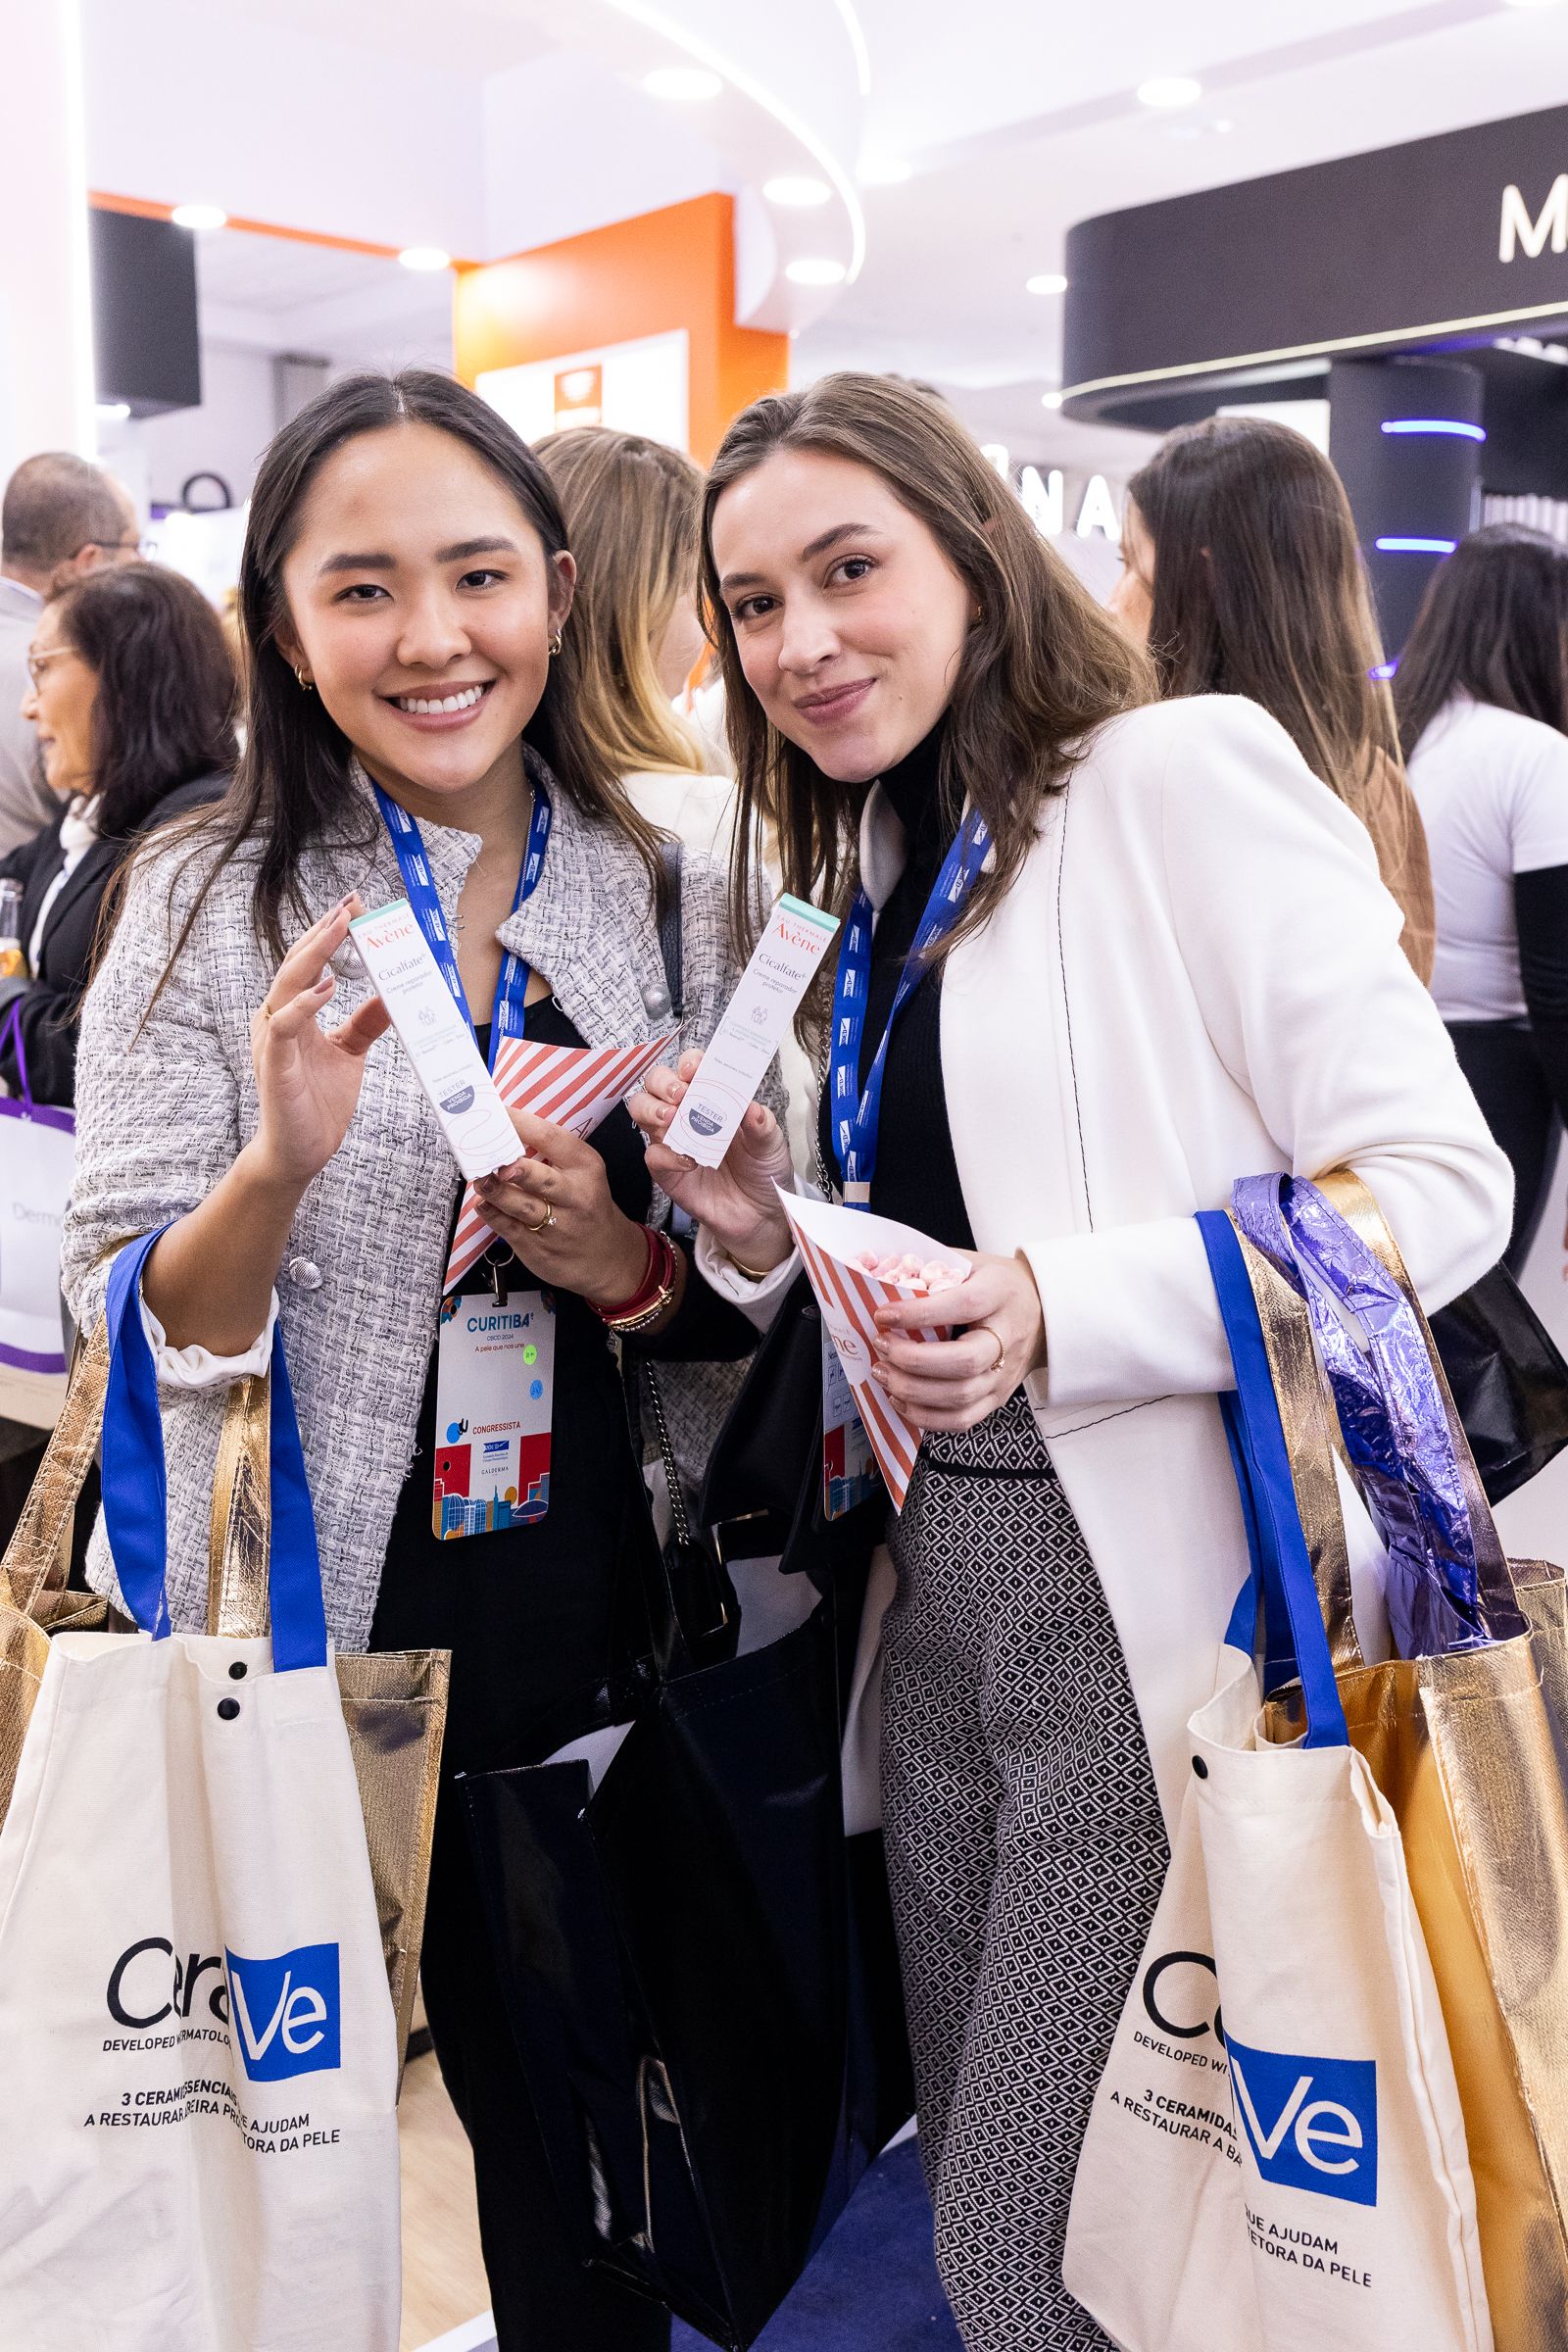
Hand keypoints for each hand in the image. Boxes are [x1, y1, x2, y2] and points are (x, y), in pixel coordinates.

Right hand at [248, 896, 390, 1187]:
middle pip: (297, 963)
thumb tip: (392, 995)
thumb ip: (365, 1023)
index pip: (310, 962)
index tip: (354, 906)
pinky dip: (303, 1005)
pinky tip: (326, 989)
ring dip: (314, 954)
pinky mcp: (273, 1065)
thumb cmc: (317, 1102)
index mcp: (294, 1014)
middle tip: (351, 903)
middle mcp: (278, 1019)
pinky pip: (283, 1026)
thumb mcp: (350, 1053)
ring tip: (340, 928)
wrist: (300, 1151)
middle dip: (324, 931)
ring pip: (287, 985)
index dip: (329, 934)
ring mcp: (272, 1041)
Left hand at [475, 1108, 652, 1306]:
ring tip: (479, 1178)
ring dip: (495, 1191)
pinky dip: (492, 1213)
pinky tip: (483, 1202)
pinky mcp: (539, 1248)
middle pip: (541, 1179)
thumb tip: (504, 1127)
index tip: (496, 1112)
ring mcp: (557, 1225)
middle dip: (516, 1169)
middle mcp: (574, 1195)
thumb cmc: (586, 1204)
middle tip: (496, 1160)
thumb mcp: (583, 1172)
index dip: (520, 1123)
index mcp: (585, 1167)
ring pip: (521, 1206)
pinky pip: (509, 1228)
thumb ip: (550, 1152)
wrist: (608, 1256)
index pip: (551, 1138)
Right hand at [631, 1050, 794, 1271]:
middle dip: (662, 1082)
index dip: (689, 1063)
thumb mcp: (772, 1144)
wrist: (760, 1215)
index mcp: (713, 1098)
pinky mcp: (667, 1172)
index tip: (696, 1069)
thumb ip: (762, 1125)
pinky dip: (667, 1154)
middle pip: (656, 1084)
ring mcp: (673, 1141)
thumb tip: (751, 1107)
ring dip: (652, 1109)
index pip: (691, 1068)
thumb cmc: (763, 1170)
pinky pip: (653, 1156)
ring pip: (642, 1111)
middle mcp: (687, 1114)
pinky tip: (690, 1161)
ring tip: (673, 1117)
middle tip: (680, 1093)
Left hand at [871, 1252, 1045, 1432]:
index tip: (884, 1314)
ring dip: (912, 1390)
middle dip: (913, 1359)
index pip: (963, 1306)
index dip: (919, 1313)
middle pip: (964, 1361)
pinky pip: (962, 1420)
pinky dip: (925, 1416)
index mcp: (1000, 1294)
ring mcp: (1004, 1374)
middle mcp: (1008, 1338)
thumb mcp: (973, 1264)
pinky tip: (900, 1399)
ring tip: (882, 1373)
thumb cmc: (998, 1287)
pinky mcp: (997, 1398)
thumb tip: (884, 1277)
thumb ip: (935, 1267)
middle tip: (881, 1345)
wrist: (1045, 1314)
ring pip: (960, 1397)